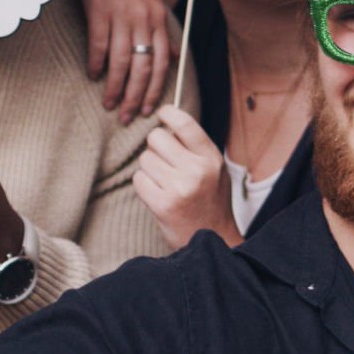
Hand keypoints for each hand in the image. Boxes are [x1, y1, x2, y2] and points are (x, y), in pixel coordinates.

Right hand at [76, 0, 174, 124]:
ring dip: (115, 87)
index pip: (162, 62)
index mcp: (158, 16)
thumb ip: (161, 28)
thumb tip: (174, 55)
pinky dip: (95, 63)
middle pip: (143, 68)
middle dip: (135, 96)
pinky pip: (98, 44)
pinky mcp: (98, 10)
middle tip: (126, 117)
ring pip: (122, 61)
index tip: (147, 110)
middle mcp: (143, 18)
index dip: (155, 90)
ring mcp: (121, 14)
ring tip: (108, 103)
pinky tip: (92, 75)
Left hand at [133, 104, 241, 250]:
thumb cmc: (209, 200)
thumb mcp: (214, 169)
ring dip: (150, 169)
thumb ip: (195, 147)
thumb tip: (166, 122)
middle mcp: (196, 171)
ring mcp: (179, 188)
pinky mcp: (161, 204)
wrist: (211, 239)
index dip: (169, 113)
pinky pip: (139, 179)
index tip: (162, 113)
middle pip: (156, 138)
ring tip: (165, 183)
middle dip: (156, 147)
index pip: (185, 124)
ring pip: (145, 159)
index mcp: (211, 158)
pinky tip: (158, 194)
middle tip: (166, 162)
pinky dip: (144, 185)